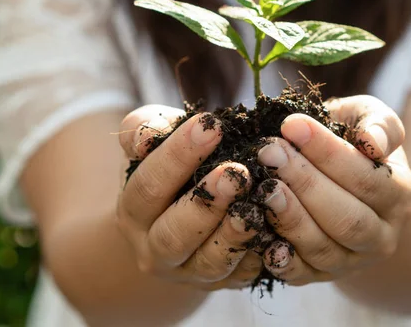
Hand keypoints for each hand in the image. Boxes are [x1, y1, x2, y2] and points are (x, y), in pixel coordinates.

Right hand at [117, 105, 263, 289]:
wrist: (177, 223)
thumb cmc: (170, 171)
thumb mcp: (153, 145)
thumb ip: (144, 130)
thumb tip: (145, 139)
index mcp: (134, 211)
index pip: (149, 185)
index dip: (178, 156)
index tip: (211, 127)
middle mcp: (155, 249)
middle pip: (174, 234)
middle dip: (206, 203)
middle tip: (236, 174)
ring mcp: (190, 272)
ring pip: (210, 262)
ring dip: (234, 234)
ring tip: (255, 206)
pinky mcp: (224, 283)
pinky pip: (243, 275)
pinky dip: (260, 256)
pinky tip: (277, 233)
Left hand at [257, 96, 410, 284]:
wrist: (345, 184)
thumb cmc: (352, 142)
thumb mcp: (369, 121)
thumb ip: (379, 124)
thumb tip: (371, 142)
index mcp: (398, 194)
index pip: (366, 178)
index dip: (327, 152)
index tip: (291, 124)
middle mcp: (382, 235)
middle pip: (346, 218)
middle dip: (305, 184)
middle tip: (269, 153)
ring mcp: (352, 261)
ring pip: (323, 249)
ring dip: (290, 217)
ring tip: (263, 187)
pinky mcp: (321, 276)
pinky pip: (302, 275)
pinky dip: (283, 261)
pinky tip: (263, 239)